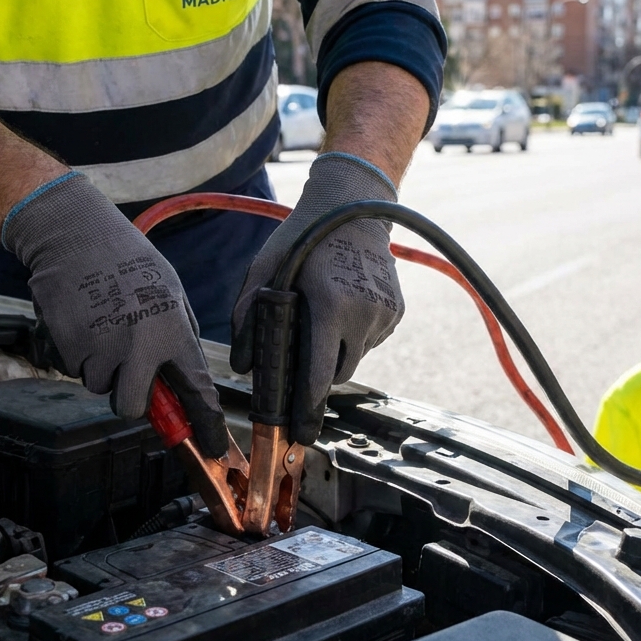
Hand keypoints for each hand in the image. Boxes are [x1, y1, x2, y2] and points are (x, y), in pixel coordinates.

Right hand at [3, 172, 227, 456]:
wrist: (76, 237)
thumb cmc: (129, 261)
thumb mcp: (171, 293)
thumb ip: (179, 338)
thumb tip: (183, 380)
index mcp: (173, 331)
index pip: (196, 390)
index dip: (206, 424)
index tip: (214, 448)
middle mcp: (139, 347)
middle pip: (132, 409)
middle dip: (129, 398)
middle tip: (128, 372)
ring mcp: (101, 349)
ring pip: (100, 387)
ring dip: (103, 368)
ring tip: (106, 326)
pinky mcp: (69, 347)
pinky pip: (78, 369)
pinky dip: (81, 353)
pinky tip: (87, 320)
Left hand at [231, 153, 402, 443]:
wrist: (355, 204)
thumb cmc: (305, 234)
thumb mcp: (267, 266)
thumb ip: (249, 314)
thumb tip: (243, 365)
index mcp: (330, 304)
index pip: (318, 374)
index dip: (307, 409)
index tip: (301, 435)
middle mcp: (363, 313)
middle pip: (338, 373)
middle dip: (318, 372)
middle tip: (304, 350)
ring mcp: (385, 313)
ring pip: (355, 357)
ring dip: (337, 350)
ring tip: (324, 315)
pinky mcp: (397, 311)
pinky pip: (371, 340)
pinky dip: (355, 335)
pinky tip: (344, 306)